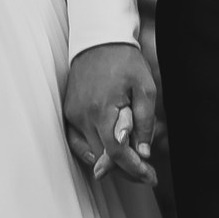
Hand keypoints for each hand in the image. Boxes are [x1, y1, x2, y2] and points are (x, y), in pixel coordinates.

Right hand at [63, 42, 159, 185]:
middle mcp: (83, 116)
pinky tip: (106, 156)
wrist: (99, 40)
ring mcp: (72, 115)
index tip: (150, 177)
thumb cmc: (125, 61)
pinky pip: (78, 141)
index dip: (134, 169)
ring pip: (90, 152)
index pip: (117, 154)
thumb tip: (143, 152)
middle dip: (126, 169)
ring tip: (132, 165)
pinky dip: (92, 152)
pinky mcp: (68, 112)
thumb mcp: (145, 88)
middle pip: (103, 158)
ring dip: (111, 162)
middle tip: (147, 174)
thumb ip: (144, 122)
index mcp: (103, 110)